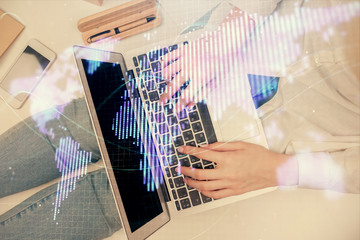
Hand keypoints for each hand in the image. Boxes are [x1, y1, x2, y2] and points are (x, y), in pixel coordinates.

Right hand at [159, 9, 254, 110]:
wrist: (226, 41)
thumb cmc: (223, 63)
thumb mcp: (217, 81)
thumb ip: (203, 93)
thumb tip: (191, 104)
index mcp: (200, 78)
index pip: (185, 96)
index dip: (179, 105)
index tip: (175, 111)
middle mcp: (190, 68)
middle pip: (173, 86)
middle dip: (166, 96)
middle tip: (162, 102)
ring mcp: (185, 58)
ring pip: (167, 72)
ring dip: (166, 81)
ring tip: (168, 84)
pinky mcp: (183, 49)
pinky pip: (168, 57)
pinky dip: (164, 65)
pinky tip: (166, 69)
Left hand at [176, 141, 296, 198]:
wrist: (274, 170)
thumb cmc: (259, 156)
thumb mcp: (240, 144)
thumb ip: (221, 145)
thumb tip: (206, 146)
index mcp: (228, 159)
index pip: (203, 154)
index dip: (189, 151)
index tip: (182, 149)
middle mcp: (226, 173)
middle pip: (199, 173)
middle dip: (186, 170)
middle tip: (180, 168)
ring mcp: (229, 184)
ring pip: (205, 186)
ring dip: (192, 183)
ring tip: (186, 179)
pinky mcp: (233, 191)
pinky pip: (215, 195)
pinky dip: (205, 192)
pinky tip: (201, 188)